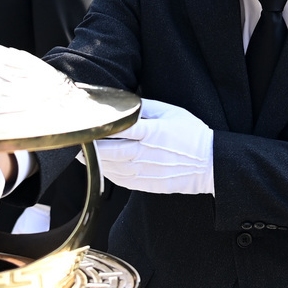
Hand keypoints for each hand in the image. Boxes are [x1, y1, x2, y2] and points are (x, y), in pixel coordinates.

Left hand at [94, 99, 213, 194]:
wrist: (210, 164)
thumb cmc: (191, 134)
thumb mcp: (171, 112)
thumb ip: (144, 107)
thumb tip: (122, 102)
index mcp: (151, 132)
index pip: (117, 129)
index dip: (97, 127)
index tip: (85, 123)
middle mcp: (145, 153)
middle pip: (107, 151)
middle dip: (89, 147)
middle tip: (77, 139)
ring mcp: (144, 171)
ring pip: (109, 168)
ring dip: (94, 161)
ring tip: (83, 152)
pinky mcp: (145, 184)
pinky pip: (118, 179)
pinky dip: (106, 172)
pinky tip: (101, 165)